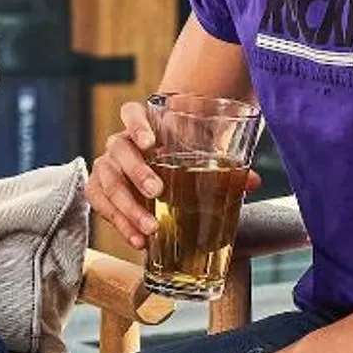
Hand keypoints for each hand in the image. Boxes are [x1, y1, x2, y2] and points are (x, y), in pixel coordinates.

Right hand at [88, 99, 258, 249]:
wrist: (157, 161)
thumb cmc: (179, 153)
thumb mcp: (198, 154)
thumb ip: (223, 165)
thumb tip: (252, 182)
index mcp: (141, 123)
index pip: (130, 112)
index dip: (137, 125)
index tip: (150, 143)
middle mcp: (120, 142)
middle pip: (118, 150)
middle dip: (136, 172)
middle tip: (157, 191)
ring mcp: (107, 165)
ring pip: (107, 181)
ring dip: (127, 207)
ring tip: (150, 228)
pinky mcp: (100, 189)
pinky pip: (100, 204)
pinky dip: (119, 224)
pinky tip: (138, 239)